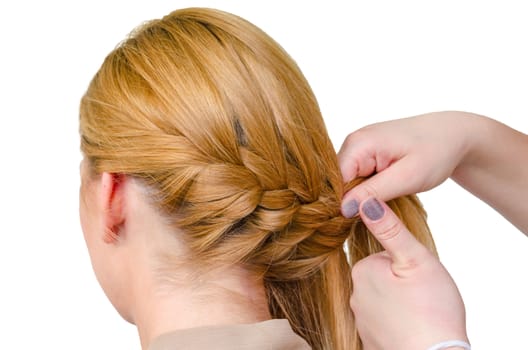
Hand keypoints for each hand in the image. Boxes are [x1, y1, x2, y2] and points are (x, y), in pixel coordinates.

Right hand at [339, 111, 474, 217]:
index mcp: (358, 143)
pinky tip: (382, 194)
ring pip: (346, 182)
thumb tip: (343, 209)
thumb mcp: (408, 177)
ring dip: (360, 197)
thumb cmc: (437, 152)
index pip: (334, 182)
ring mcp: (357, 146)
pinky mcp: (365, 153)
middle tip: (378, 214)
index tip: (362, 221)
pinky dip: (366, 190)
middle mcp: (352, 142)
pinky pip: (356, 177)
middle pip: (337, 182)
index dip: (343, 205)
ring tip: (384, 201)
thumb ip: (374, 193)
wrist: (454, 134)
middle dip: (352, 202)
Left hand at [350, 197, 467, 349]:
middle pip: (382, 278)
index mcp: (363, 270)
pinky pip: (383, 322)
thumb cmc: (431, 308)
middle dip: (401, 282)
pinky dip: (397, 323)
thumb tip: (366, 201)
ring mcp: (361, 319)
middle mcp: (354, 294)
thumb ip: (389, 229)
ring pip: (384, 300)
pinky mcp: (369, 338)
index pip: (383, 256)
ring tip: (419, 311)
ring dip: (400, 303)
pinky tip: (411, 327)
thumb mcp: (415, 259)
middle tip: (421, 294)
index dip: (405, 264)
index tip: (417, 277)